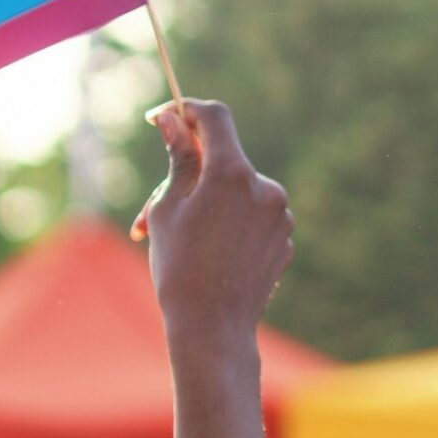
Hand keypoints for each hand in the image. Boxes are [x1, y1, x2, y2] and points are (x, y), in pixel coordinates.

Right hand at [132, 100, 292, 351]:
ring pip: (237, 192)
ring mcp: (281, 213)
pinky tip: (209, 256)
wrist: (213, 327)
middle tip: (151, 210)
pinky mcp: (285, 238)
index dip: (187, 111)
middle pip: (223, 160)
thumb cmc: (180, 267)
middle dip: (189, 175)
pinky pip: (253, 218)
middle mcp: (264, 186)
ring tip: (177, 242)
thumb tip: (173, 119)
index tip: (164, 117)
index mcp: (231, 173)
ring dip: (207, 204)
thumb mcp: (167, 208)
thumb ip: (177, 159)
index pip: (214, 118)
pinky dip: (229, 225)